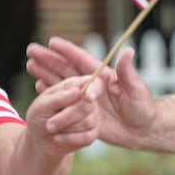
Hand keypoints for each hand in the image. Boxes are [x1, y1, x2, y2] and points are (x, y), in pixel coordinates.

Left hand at [22, 74, 100, 155]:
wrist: (39, 139)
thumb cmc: (40, 116)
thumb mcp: (42, 105)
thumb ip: (59, 97)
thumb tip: (78, 91)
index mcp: (75, 86)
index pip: (93, 83)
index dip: (93, 89)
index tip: (88, 97)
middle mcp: (87, 100)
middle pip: (87, 106)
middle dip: (66, 117)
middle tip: (49, 125)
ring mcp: (92, 117)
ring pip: (87, 122)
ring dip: (65, 128)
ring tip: (51, 129)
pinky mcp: (92, 134)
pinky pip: (87, 137)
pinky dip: (69, 139)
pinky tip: (58, 138)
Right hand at [27, 37, 157, 148]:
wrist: (143, 132)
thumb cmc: (144, 109)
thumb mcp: (136, 90)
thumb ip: (127, 72)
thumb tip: (127, 50)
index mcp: (104, 76)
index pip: (81, 60)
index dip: (66, 51)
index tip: (51, 42)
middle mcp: (92, 84)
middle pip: (66, 69)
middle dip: (49, 60)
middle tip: (31, 51)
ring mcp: (86, 98)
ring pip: (61, 82)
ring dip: (46, 74)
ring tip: (30, 65)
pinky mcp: (83, 112)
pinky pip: (63, 100)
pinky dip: (51, 93)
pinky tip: (39, 86)